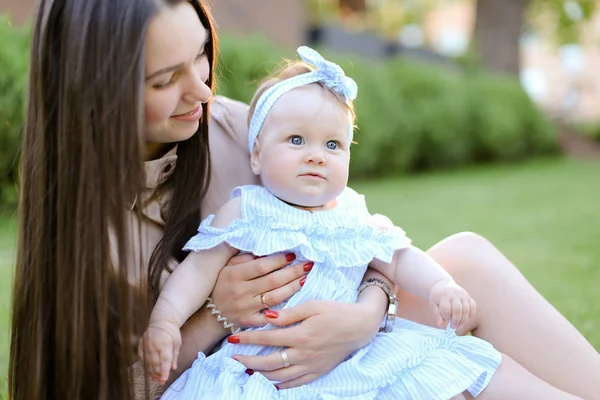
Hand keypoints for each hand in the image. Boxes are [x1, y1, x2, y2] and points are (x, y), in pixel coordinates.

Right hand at [138, 322, 181, 384]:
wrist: (161, 320)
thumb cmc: (172, 332)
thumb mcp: (177, 343)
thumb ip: (175, 356)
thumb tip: (173, 368)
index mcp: (165, 344)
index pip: (164, 360)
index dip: (164, 371)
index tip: (164, 379)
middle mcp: (154, 345)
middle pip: (154, 363)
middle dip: (157, 374)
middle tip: (160, 382)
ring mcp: (146, 344)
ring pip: (147, 361)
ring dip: (151, 371)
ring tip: (154, 378)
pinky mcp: (141, 344)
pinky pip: (141, 356)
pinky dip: (144, 364)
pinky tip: (148, 370)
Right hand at [209, 253, 308, 327]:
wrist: (211, 313)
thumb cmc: (222, 284)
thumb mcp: (227, 267)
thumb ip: (244, 258)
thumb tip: (264, 251)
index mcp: (234, 275)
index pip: (261, 266)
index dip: (279, 260)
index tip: (292, 255)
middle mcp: (240, 292)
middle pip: (272, 281)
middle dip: (293, 271)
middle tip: (308, 264)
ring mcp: (246, 308)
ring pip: (275, 297)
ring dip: (293, 287)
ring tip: (305, 278)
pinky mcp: (250, 322)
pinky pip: (271, 316)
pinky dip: (283, 309)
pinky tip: (296, 301)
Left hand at [226, 300, 380, 388]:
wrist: (360, 326)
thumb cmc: (336, 311)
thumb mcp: (313, 305)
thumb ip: (289, 313)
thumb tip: (267, 317)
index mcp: (301, 335)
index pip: (267, 339)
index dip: (248, 339)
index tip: (233, 337)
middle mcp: (304, 354)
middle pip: (269, 363)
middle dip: (248, 361)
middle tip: (233, 358)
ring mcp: (311, 366)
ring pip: (280, 376)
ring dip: (260, 374)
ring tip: (247, 370)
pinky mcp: (318, 372)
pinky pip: (295, 384)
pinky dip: (280, 385)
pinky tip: (270, 381)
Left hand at [429, 280, 475, 328]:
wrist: (443, 285)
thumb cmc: (437, 297)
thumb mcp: (433, 304)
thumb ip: (437, 314)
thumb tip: (440, 325)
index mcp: (444, 295)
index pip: (446, 309)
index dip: (446, 317)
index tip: (445, 319)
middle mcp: (454, 294)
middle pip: (458, 310)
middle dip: (456, 321)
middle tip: (453, 326)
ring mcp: (463, 294)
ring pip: (466, 310)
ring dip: (463, 320)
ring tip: (459, 325)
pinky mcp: (468, 296)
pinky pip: (473, 307)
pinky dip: (470, 315)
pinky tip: (465, 319)